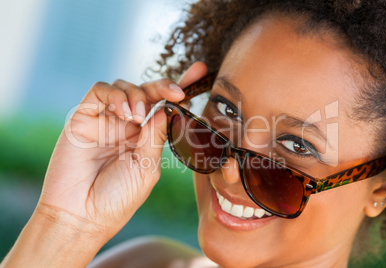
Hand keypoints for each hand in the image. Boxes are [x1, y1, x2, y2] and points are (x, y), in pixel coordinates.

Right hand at [0, 62, 207, 267]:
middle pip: (146, 92)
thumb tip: (167, 108)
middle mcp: (125, 126)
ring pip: (124, 87)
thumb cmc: (117, 198)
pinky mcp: (83, 117)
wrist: (81, 216)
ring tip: (138, 116)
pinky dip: (115, 95)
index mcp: (143, 138)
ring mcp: (104, 120)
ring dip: (137, 95)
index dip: (180, 89)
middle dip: (163, 86)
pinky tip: (123, 113)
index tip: (200, 72)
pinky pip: (99, 91)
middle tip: (176, 92)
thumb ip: (156, 136)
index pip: (164, 107)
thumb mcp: (146, 167)